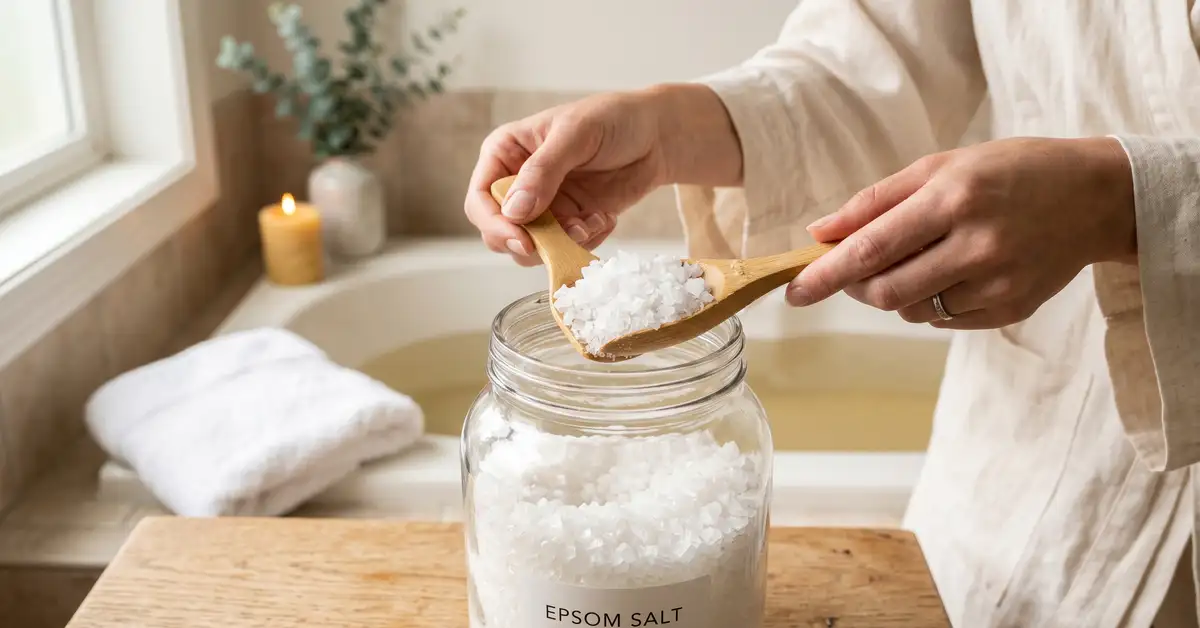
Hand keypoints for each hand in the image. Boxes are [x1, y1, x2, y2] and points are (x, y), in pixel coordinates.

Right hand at [465, 85, 741, 265]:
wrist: (657, 136)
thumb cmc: (613, 119)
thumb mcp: (575, 135)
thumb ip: (543, 171)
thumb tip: (514, 211)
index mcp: (506, 153)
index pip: (481, 198)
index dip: (495, 224)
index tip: (521, 239)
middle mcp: (518, 183)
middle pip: (499, 232)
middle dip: (529, 242)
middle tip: (562, 239)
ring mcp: (544, 206)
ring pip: (532, 248)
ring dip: (563, 244)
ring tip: (593, 220)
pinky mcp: (570, 222)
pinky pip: (566, 249)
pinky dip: (586, 241)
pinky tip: (605, 217)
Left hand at [786, 137, 1135, 328]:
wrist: (1094, 196)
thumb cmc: (1009, 171)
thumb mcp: (942, 166)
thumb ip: (876, 201)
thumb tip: (821, 233)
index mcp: (954, 199)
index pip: (872, 248)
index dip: (826, 274)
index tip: (793, 292)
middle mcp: (976, 245)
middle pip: (886, 291)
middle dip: (856, 286)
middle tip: (854, 270)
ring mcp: (997, 284)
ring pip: (911, 310)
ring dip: (893, 293)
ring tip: (917, 258)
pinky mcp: (1011, 309)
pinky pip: (944, 320)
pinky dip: (929, 302)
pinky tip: (951, 272)